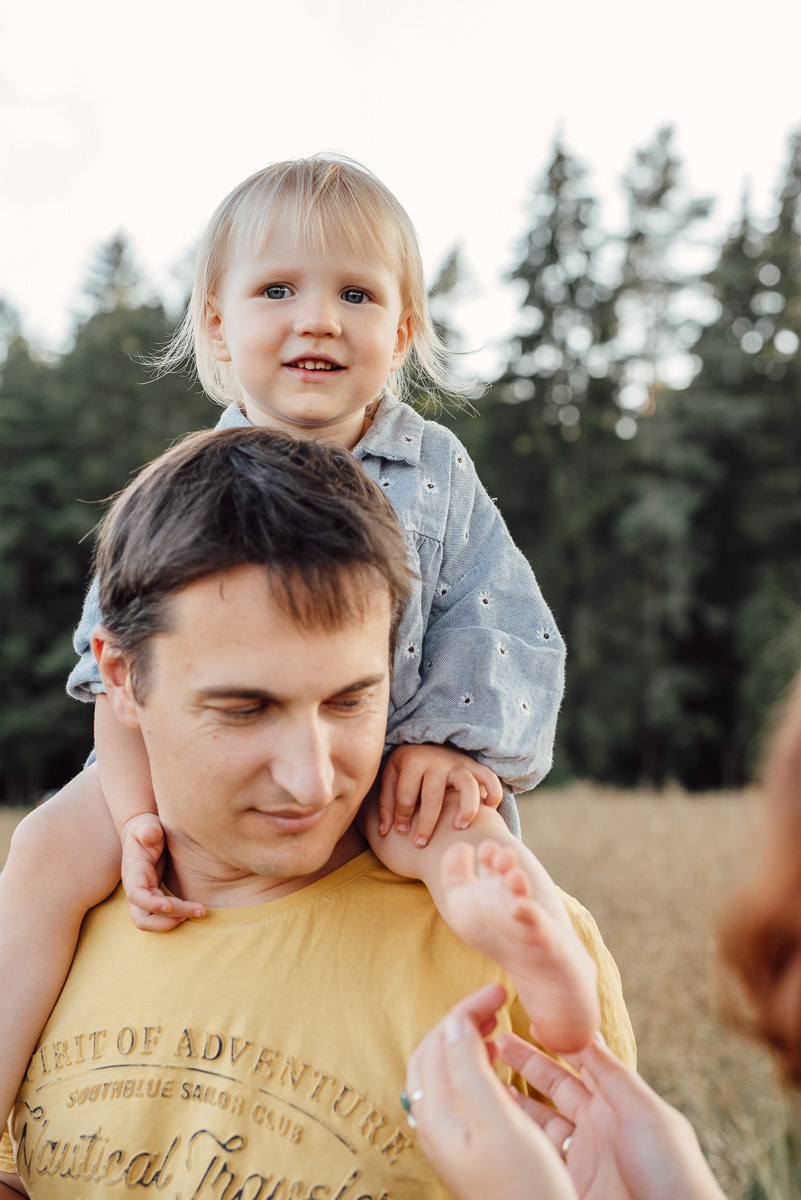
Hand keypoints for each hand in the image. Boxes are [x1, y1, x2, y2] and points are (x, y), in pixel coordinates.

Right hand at [121, 813, 204, 930]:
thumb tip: (150, 835)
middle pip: (144, 917)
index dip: (151, 903)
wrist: (146, 833)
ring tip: (200, 911)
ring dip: (174, 921)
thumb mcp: (146, 825)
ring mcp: (145, 896)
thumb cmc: (147, 829)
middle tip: (199, 910)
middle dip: (168, 920)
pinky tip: (196, 908)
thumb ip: (148, 830)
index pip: (136, 895)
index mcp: (134, 873)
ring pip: (153, 921)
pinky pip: (163, 915)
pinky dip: (178, 916)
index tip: (169, 905)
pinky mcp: (155, 897)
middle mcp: (136, 889)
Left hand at [379, 744, 502, 845]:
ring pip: (466, 785)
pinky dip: (492, 792)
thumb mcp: (391, 778)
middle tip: (421, 844)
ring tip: (459, 827)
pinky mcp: (473, 765)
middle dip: (426, 823)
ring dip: (466, 807)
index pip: (405, 795)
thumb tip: (385, 831)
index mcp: (410, 760)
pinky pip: (489, 777)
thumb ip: (387, 803)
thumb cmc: (406, 768)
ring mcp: (457, 762)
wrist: (426, 742)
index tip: (401, 833)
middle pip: (433, 795)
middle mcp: (436, 760)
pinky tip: (489, 809)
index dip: (401, 817)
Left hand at [406, 984, 575, 1199]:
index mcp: (436, 1114)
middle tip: (497, 1000)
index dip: (465, 1009)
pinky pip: (462, 1092)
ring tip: (497, 1027)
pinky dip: (477, 1066)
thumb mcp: (499, 1122)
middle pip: (436, 1053)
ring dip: (468, 1041)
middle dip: (462, 1021)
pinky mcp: (470, 1148)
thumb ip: (469, 1069)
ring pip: (447, 1072)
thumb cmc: (523, 1188)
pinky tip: (500, 1068)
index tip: (499, 989)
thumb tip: (453, 1022)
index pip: (438, 1042)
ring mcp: (452, 1138)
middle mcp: (436, 1125)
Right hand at [494, 1032, 725, 1199]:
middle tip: (496, 1040)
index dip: (556, 1040)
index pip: (583, 1063)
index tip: (529, 1018)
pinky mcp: (569, 1186)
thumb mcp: (645, 1114)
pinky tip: (496, 1122)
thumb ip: (612, 1073)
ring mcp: (582, 1158)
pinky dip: (516, 1137)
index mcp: (620, 1104)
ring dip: (514, 1098)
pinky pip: (537, 1154)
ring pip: (540, 1120)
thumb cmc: (672, 1173)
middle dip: (526, 1063)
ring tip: (484, 1076)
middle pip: (556, 1086)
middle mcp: (599, 1127)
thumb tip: (586, 1029)